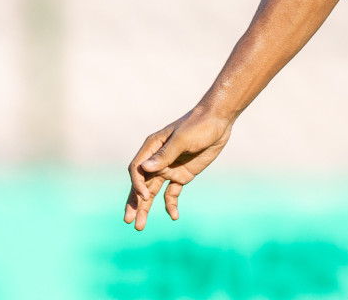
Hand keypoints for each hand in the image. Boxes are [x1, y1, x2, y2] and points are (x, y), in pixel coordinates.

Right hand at [123, 108, 233, 229]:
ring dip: (147, 207)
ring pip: (154, 192)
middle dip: (135, 202)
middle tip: (129, 221)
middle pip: (142, 184)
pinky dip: (171, 204)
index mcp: (152, 148)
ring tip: (140, 226)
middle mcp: (157, 160)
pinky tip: (174, 216)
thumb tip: (145, 169)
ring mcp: (169, 168)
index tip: (145, 195)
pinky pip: (172, 193)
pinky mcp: (183, 175)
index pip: (137, 170)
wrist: (218, 121)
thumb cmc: (198, 125)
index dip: (137, 184)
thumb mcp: (182, 139)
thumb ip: (165, 154)